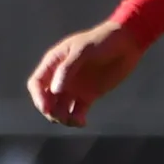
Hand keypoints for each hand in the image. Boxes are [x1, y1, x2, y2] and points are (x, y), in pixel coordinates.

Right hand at [27, 23, 143, 127]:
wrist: (127, 43)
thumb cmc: (102, 40)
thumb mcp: (83, 50)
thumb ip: (67, 69)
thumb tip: (55, 90)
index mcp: (54, 63)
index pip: (37, 83)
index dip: (38, 97)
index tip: (46, 108)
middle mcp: (60, 78)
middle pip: (46, 99)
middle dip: (50, 110)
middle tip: (60, 116)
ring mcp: (74, 88)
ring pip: (60, 108)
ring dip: (62, 117)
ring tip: (73, 120)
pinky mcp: (88, 96)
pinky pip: (77, 112)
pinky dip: (77, 119)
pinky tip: (82, 122)